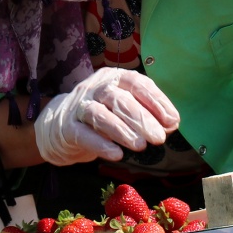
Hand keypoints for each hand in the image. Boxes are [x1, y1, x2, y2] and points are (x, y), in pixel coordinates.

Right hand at [34, 68, 179, 164]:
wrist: (61, 126)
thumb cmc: (102, 116)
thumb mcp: (125, 110)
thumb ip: (148, 114)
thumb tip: (171, 124)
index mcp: (114, 78)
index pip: (136, 83)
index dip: (156, 101)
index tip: (172, 120)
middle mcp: (96, 87)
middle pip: (119, 98)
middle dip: (142, 118)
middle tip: (158, 138)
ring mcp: (79, 106)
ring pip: (100, 114)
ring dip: (122, 130)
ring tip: (140, 146)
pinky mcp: (67, 127)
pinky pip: (83, 134)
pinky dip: (101, 144)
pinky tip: (116, 154)